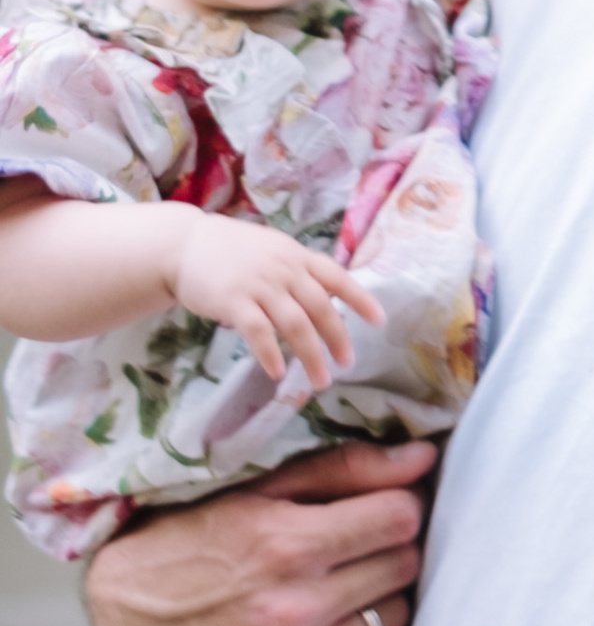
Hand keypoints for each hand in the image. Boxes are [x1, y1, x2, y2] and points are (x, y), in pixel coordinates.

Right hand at [80, 439, 433, 625]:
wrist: (132, 606)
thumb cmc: (202, 533)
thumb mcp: (265, 487)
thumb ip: (348, 469)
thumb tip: (426, 456)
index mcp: (287, 546)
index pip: (401, 520)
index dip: (399, 505)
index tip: (381, 506)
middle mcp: (295, 608)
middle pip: (404, 566)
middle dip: (391, 546)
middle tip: (362, 542)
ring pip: (397, 616)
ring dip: (383, 596)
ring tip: (348, 582)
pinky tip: (349, 625)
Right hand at [167, 208, 383, 392]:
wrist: (185, 245)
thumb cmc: (232, 252)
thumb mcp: (273, 251)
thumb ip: (298, 271)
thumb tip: (326, 299)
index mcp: (297, 257)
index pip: (337, 277)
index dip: (360, 299)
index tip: (378, 321)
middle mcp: (284, 270)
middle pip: (320, 308)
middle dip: (337, 338)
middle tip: (347, 364)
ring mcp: (259, 285)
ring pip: (295, 324)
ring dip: (310, 355)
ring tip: (320, 380)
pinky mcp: (233, 301)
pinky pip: (258, 332)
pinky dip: (270, 353)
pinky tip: (278, 372)